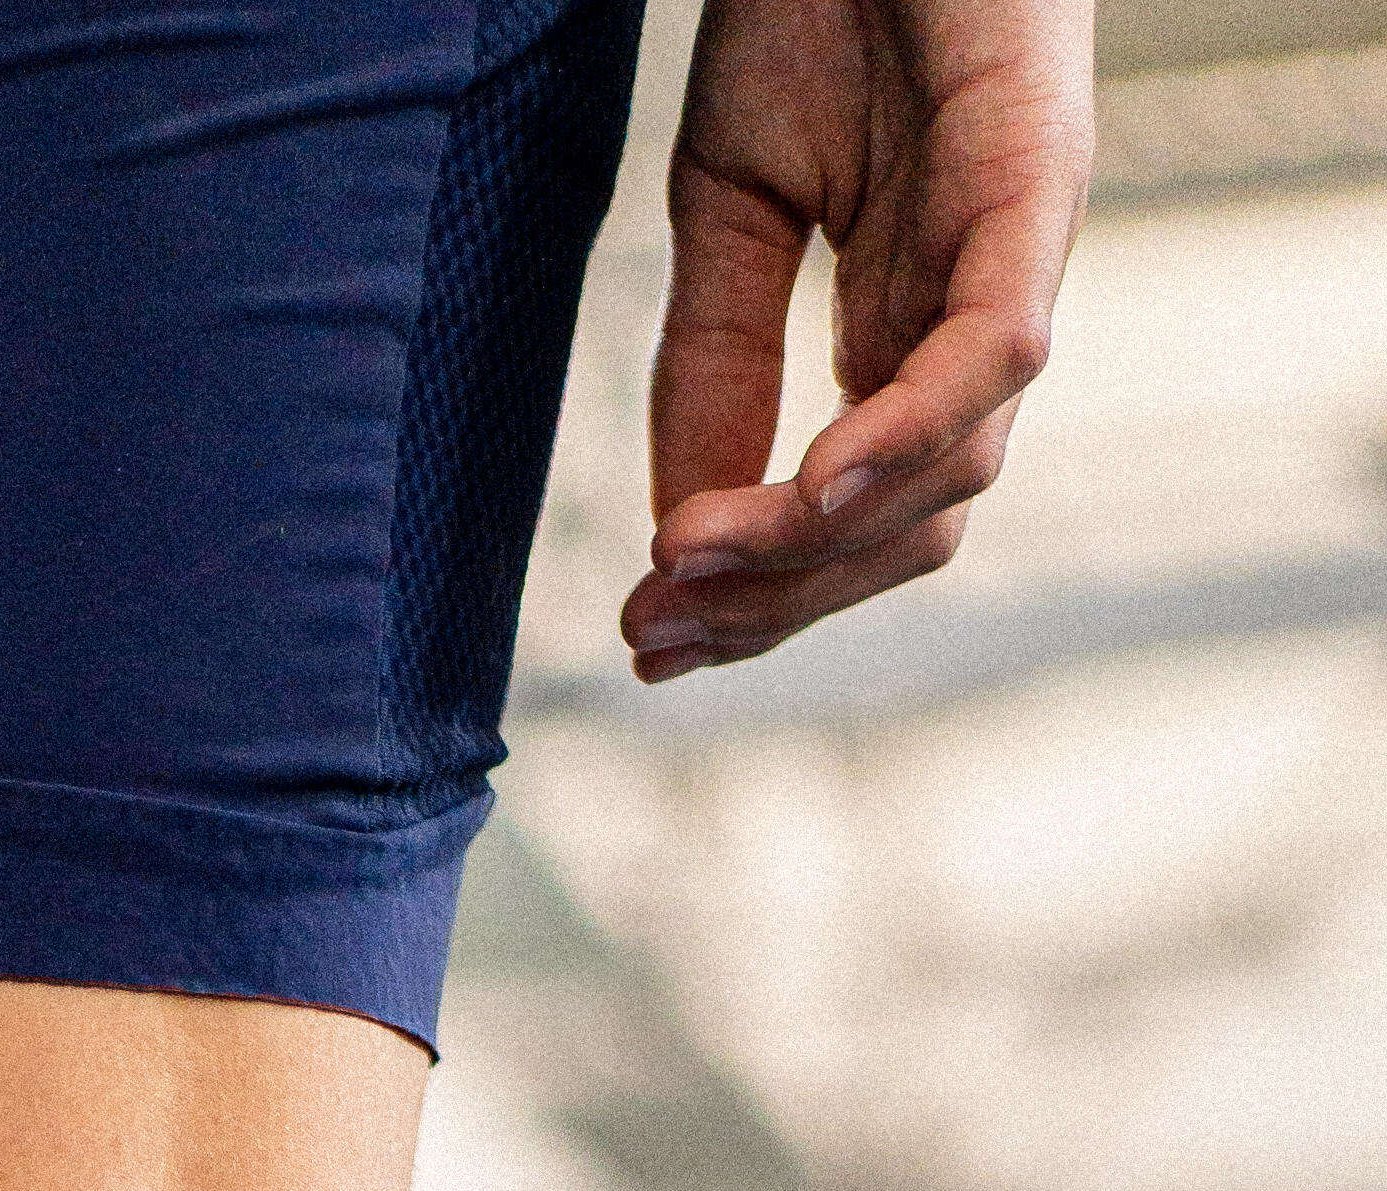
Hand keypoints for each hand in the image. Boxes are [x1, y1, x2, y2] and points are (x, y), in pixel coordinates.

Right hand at [627, 0, 1090, 679]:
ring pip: (951, 476)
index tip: (645, 635)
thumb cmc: (817, 9)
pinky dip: (907, 438)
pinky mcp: (1038, 185)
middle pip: (905, 533)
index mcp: (907, 333)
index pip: (855, 520)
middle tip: (652, 634)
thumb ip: (714, 368)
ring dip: (814, 546)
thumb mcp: (729, 213)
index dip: (757, 597)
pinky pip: (991, 355)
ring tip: (692, 558)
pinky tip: (813, 491)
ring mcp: (1016, 260)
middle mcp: (976, 321)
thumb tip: (683, 533)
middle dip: (776, 605)